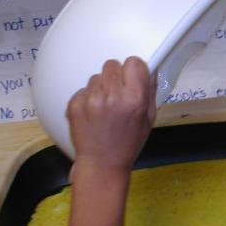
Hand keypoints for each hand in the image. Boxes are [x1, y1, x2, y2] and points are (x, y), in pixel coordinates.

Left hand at [66, 57, 156, 177]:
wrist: (102, 163)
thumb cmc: (128, 143)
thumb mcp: (149, 118)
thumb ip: (150, 90)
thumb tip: (151, 69)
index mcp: (134, 99)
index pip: (134, 62)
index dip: (134, 70)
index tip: (133, 79)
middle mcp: (112, 96)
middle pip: (113, 64)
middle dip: (117, 77)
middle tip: (118, 94)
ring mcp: (91, 100)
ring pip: (97, 76)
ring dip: (102, 87)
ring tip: (105, 107)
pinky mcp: (75, 104)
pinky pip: (84, 89)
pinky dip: (89, 97)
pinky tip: (94, 114)